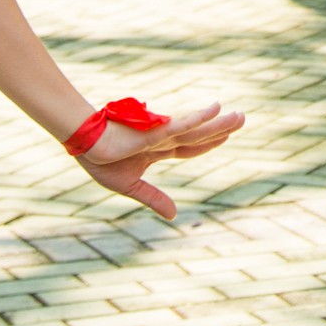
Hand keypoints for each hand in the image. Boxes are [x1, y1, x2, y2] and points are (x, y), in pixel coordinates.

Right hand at [77, 102, 245, 219]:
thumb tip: (174, 216)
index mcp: (157, 150)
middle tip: (242, 117)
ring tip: (240, 115)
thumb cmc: (100, 159)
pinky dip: (199, 118)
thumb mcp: (130, 186)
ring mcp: (160, 134)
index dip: (209, 142)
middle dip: (222, 128)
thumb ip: (153, 198)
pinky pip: (181, 125)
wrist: (82, 144)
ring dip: (219, 123)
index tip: (227, 135)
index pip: (190, 147)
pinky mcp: (154, 132)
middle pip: (199, 135)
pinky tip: (215, 109)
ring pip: (197, 129)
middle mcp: (163, 139)